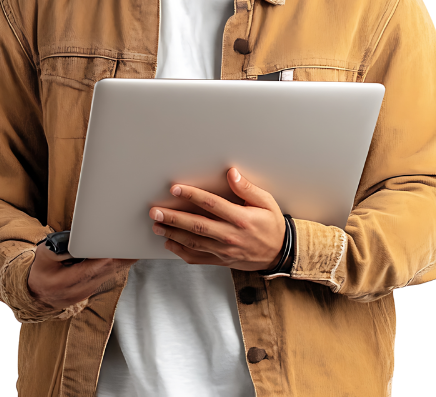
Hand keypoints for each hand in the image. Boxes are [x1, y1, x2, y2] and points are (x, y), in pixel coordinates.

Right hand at [27, 243, 137, 311]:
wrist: (35, 293)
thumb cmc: (40, 271)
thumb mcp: (44, 255)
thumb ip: (60, 248)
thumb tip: (76, 240)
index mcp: (65, 282)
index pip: (92, 270)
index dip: (107, 259)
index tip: (119, 248)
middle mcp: (78, 290)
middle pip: (105, 272)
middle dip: (121, 257)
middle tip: (134, 243)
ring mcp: (86, 292)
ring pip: (108, 275)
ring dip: (120, 261)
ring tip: (133, 246)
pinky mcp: (90, 290)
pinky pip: (105, 276)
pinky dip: (114, 265)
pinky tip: (123, 255)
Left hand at [148, 167, 285, 271]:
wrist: (279, 253)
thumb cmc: (272, 224)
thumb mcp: (266, 202)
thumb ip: (247, 188)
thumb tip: (232, 173)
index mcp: (241, 219)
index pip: (212, 204)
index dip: (192, 196)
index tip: (176, 189)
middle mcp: (231, 236)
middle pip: (197, 226)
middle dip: (174, 218)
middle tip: (156, 212)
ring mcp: (224, 250)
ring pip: (194, 242)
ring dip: (173, 234)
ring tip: (157, 225)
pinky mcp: (221, 260)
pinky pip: (198, 258)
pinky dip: (181, 252)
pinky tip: (170, 243)